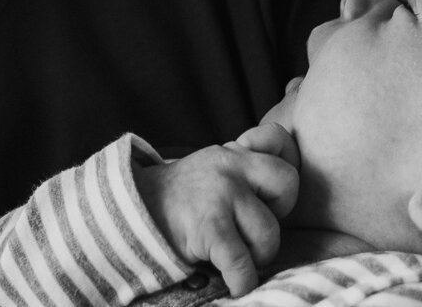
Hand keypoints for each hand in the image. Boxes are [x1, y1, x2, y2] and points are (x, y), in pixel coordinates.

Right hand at [136, 123, 299, 295]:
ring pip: (270, 233)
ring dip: (258, 255)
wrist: (133, 212)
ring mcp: (222, 195)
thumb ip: (241, 168)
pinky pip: (243, 263)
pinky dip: (242, 281)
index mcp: (233, 152)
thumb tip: (278, 193)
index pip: (278, 138)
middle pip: (288, 184)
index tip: (272, 192)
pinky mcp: (210, 228)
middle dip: (279, 213)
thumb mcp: (211, 167)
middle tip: (255, 226)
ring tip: (239, 257)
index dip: (286, 163)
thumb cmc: (181, 198)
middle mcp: (231, 165)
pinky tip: (236, 284)